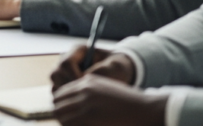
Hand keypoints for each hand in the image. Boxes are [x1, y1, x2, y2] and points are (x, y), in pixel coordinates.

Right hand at [51, 47, 133, 90]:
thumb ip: (101, 71)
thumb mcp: (116, 67)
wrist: (119, 72)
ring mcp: (64, 70)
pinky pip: (57, 91)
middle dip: (69, 87)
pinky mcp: (64, 81)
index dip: (74, 76)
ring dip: (66, 93)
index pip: (66, 63)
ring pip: (55, 83)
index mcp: (78, 50)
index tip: (87, 86)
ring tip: (83, 97)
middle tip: (85, 94)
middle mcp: (67, 59)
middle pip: (56, 73)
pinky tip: (81, 99)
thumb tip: (83, 80)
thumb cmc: (118, 67)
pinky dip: (66, 97)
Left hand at [53, 74, 167, 125]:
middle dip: (60, 116)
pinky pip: (70, 123)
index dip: (61, 107)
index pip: (60, 94)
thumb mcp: (106, 94)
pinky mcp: (89, 116)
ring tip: (76, 125)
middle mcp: (84, 89)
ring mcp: (86, 102)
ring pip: (60, 115)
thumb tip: (72, 110)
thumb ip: (89, 97)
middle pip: (57, 104)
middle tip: (71, 124)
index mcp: (87, 82)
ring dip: (66, 123)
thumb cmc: (129, 106)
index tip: (67, 116)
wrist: (146, 111)